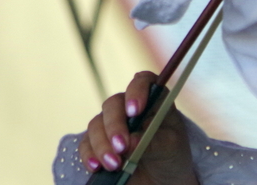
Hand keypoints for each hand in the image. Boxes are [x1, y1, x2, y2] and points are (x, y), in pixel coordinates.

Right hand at [79, 71, 197, 184]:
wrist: (160, 177)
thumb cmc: (170, 153)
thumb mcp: (169, 146)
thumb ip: (153, 141)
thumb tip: (130, 141)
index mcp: (153, 99)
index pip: (142, 82)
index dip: (137, 91)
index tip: (135, 111)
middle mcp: (128, 107)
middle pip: (113, 104)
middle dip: (115, 125)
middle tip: (122, 146)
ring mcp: (111, 124)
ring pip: (96, 124)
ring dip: (102, 144)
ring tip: (115, 164)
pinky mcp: (97, 143)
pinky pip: (86, 144)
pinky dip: (89, 155)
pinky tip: (96, 167)